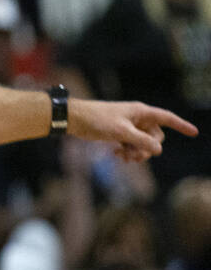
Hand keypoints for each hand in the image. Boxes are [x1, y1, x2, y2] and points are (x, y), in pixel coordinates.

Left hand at [69, 99, 197, 161]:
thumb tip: (158, 150)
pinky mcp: (118, 132)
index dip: (181, 125)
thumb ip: (142, 141)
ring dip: (137, 152)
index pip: (166, 117)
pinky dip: (127, 151)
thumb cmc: (97, 121)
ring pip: (143, 143)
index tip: (195, 132)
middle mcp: (136, 117)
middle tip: (134, 155)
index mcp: (140, 112)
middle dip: (148, 148)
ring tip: (124, 158)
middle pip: (155, 137)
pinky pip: (132, 145)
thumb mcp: (122, 132)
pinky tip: (117, 156)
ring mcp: (128, 125)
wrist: (74, 119)